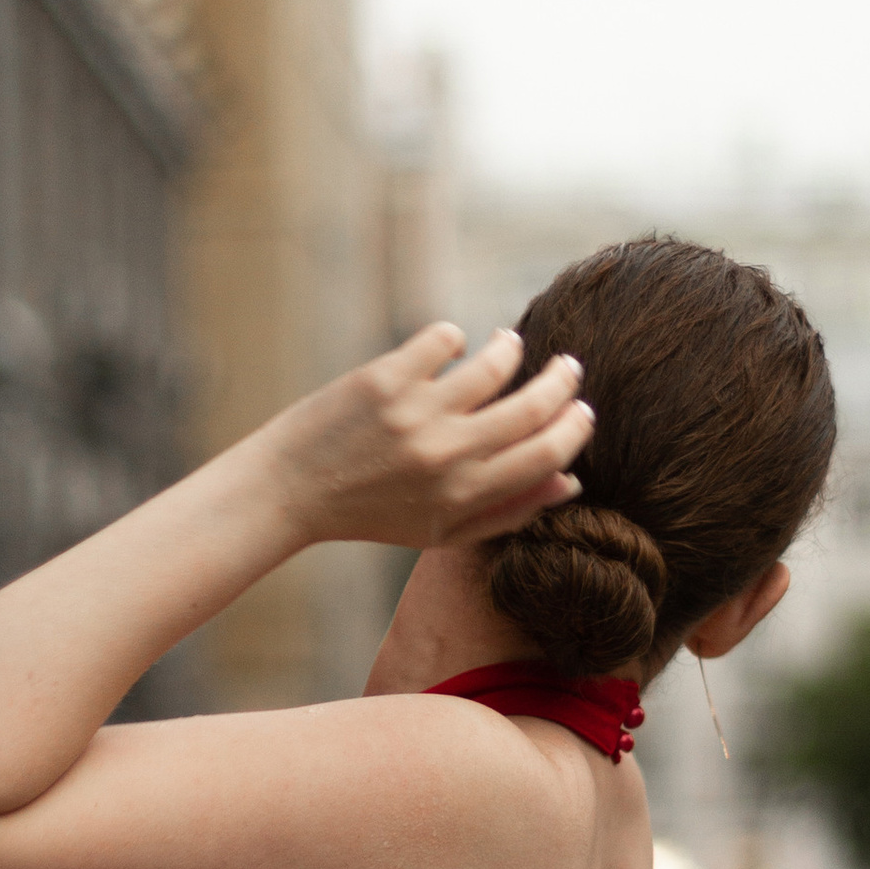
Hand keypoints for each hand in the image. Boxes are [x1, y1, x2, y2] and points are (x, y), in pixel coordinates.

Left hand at [259, 324, 593, 550]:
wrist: (288, 492)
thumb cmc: (369, 512)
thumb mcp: (440, 531)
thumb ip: (508, 511)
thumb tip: (570, 482)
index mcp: (465, 496)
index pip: (548, 456)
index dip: (575, 428)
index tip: (581, 409)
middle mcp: (446, 456)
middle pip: (534, 407)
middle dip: (562, 380)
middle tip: (567, 366)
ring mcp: (416, 414)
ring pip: (496, 362)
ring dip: (512, 347)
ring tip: (509, 344)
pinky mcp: (384, 380)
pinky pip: (444, 338)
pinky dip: (454, 337)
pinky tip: (447, 347)